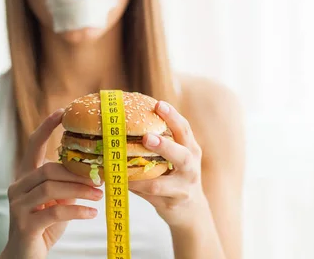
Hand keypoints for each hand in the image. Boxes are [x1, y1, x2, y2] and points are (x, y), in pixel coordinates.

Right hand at [1, 109, 103, 258]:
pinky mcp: (25, 225)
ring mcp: (18, 206)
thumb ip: (68, 184)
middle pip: (48, 169)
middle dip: (77, 172)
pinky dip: (77, 210)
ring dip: (80, 190)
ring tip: (100, 195)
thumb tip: (95, 171)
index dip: (45, 127)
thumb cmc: (44, 226)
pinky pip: (55, 211)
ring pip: (51, 188)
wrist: (23, 258)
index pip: (32, 146)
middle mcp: (18, 187)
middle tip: (100, 178)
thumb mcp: (57, 201)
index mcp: (25, 177)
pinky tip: (92, 213)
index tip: (61, 111)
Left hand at [128, 101, 207, 227]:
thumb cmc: (177, 174)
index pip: (184, 129)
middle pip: (182, 155)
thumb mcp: (177, 156)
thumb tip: (130, 118)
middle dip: (164, 146)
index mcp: (191, 149)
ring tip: (125, 168)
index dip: (172, 116)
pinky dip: (136, 188)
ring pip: (164, 183)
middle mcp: (191, 167)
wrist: (191, 210)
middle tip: (147, 137)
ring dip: (142, 175)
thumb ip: (164, 140)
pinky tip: (122, 182)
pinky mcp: (171, 203)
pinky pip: (151, 197)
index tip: (159, 104)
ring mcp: (183, 187)